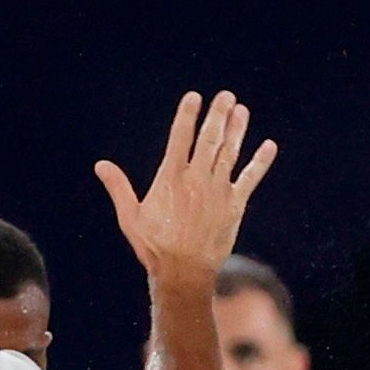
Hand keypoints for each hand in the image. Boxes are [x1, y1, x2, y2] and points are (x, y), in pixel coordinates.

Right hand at [96, 90, 277, 285]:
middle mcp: (197, 179)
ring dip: (237, 130)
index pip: (180, 137)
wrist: (184, 273)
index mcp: (171, 177)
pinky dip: (260, 162)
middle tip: (226, 96)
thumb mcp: (131, 217)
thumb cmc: (154, 247)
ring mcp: (218, 191)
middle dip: (218, 115)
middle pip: (209, 139)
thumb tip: (101, 165)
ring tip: (241, 110)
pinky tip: (269, 146)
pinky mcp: (235, 206)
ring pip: (230, 153)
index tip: (194, 97)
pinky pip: (250, 178)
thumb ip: (119, 188)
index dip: (187, 115)